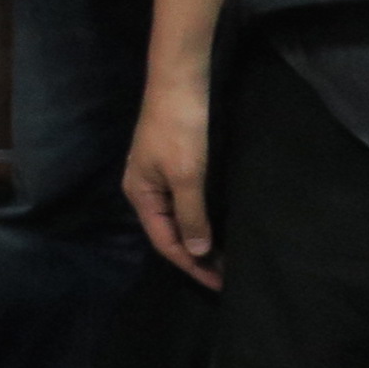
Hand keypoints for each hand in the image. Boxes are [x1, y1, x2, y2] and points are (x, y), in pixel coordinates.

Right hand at [123, 79, 219, 288]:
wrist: (181, 85)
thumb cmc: (180, 131)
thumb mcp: (187, 176)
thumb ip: (191, 216)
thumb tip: (196, 253)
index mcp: (140, 194)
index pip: (165, 241)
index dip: (192, 265)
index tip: (221, 283)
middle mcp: (145, 189)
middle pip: (169, 233)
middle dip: (195, 256)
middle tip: (228, 275)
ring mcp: (158, 177)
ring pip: (178, 219)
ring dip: (199, 239)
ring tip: (226, 257)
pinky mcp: (173, 166)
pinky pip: (185, 204)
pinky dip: (201, 220)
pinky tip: (216, 226)